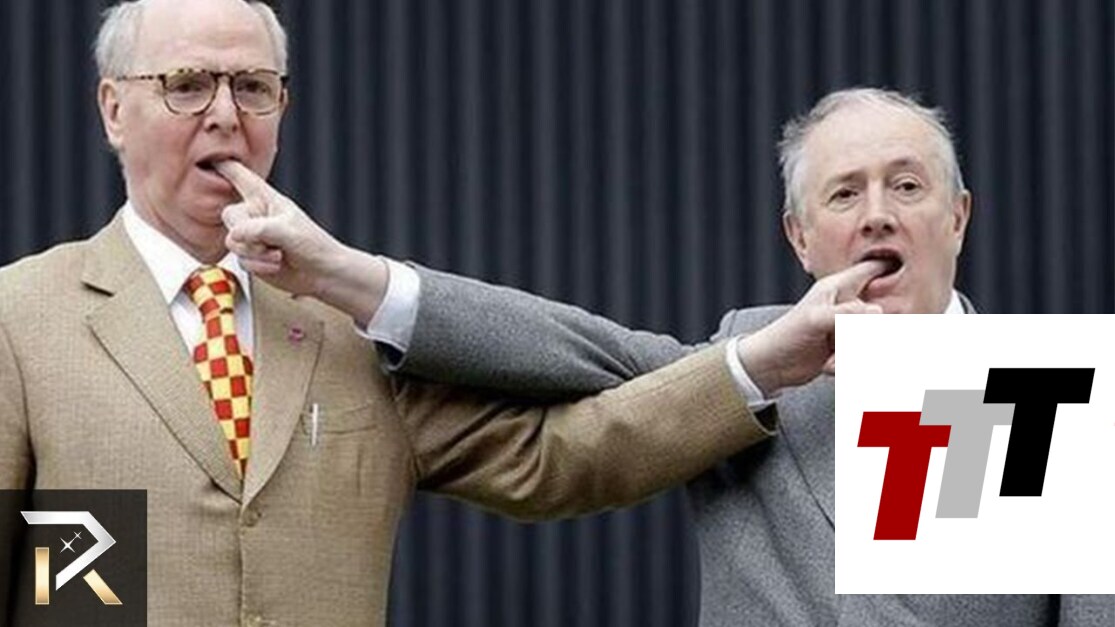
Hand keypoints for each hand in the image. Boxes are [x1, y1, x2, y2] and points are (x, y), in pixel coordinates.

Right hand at [216, 160, 389, 325]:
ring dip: (255, 253)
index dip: (227, 168)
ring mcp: (254, 237)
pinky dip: (258, 265)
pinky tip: (275, 264)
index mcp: (267, 199)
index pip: (243, 178)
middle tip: (269, 242)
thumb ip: (259, 229)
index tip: (213, 161)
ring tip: (278, 254)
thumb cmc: (314, 245)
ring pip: (233, 242)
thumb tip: (234, 234)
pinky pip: (241, 260)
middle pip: (229, 216)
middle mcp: (257, 216)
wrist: (322, 273)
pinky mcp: (252, 256)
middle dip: (247, 234)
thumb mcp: (288, 231)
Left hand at [736, 260, 886, 395]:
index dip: (889, 269)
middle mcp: (846, 305)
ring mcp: (846, 327)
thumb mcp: (815, 320)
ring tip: (832, 360)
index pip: (870, 270)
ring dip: (855, 354)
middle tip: (845, 344)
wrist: (770, 366)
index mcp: (838, 288)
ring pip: (873, 337)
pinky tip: (828, 367)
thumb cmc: (785, 336)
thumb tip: (878, 311)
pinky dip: (847, 365)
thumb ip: (846, 314)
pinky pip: (863, 356)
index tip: (904, 277)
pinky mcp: (845, 347)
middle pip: (880, 313)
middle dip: (869, 334)